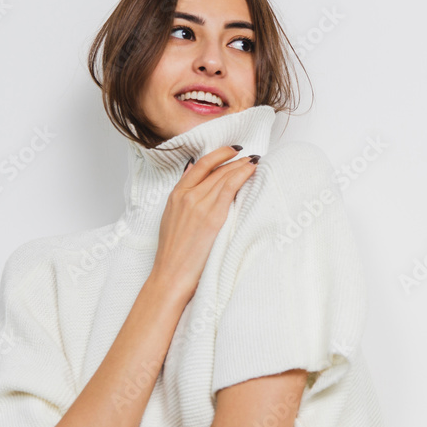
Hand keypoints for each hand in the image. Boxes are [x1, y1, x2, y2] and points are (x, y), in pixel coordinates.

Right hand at [150, 146, 259, 300]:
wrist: (171, 275)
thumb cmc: (173, 254)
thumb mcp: (171, 218)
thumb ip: (182, 197)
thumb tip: (192, 175)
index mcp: (176, 195)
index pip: (201, 165)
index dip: (219, 154)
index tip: (233, 151)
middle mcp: (187, 195)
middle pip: (216, 169)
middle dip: (235, 160)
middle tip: (251, 157)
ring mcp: (199, 204)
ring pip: (224, 176)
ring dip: (242, 166)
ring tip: (255, 162)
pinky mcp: (212, 216)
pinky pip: (230, 187)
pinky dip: (242, 174)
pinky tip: (252, 170)